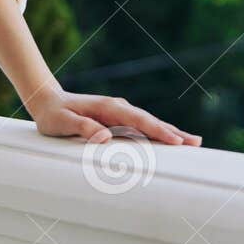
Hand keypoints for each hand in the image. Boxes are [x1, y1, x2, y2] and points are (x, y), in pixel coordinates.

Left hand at [29, 86, 201, 145]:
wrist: (47, 101)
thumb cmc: (54, 115)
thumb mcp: (63, 122)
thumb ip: (82, 128)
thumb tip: (104, 137)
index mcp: (108, 107)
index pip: (138, 120)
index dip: (158, 131)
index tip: (176, 141)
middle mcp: (118, 108)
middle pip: (150, 121)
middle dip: (173, 132)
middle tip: (196, 143)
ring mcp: (119, 113)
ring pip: (149, 123)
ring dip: (170, 132)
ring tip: (192, 142)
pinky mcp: (118, 119)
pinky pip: (141, 127)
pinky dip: (158, 133)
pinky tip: (170, 140)